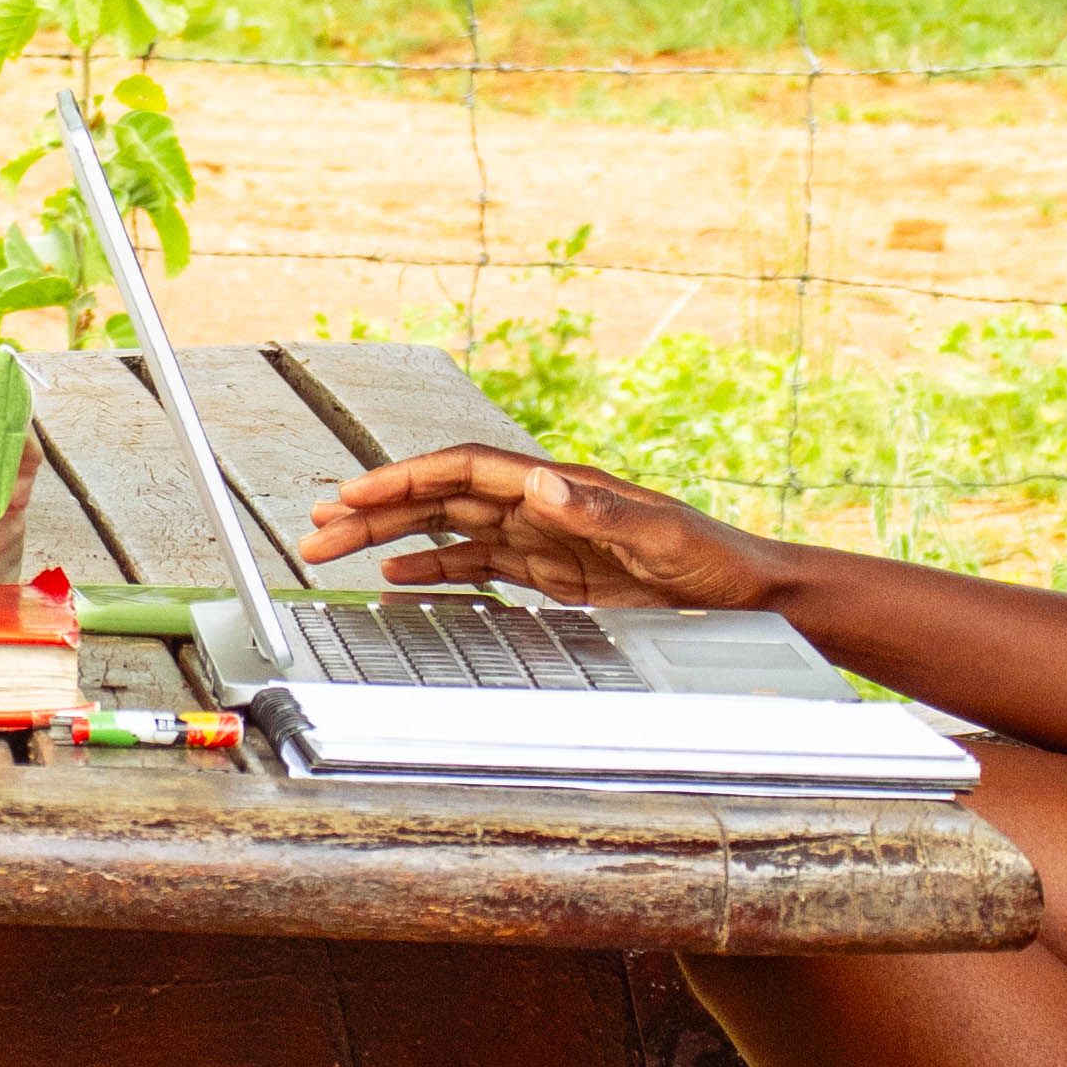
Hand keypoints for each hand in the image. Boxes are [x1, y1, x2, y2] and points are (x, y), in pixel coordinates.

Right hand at [300, 445, 785, 611]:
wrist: (752, 595)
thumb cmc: (716, 563)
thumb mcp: (663, 538)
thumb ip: (599, 509)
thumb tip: (538, 482)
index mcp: (561, 486)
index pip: (463, 471)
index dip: (402, 479)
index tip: (350, 495)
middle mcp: (542, 504)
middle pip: (440, 496)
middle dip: (374, 509)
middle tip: (315, 529)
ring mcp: (543, 537)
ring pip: (447, 528)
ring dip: (390, 537)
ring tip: (333, 551)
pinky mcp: (552, 572)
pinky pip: (476, 564)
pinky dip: (431, 569)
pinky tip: (395, 579)